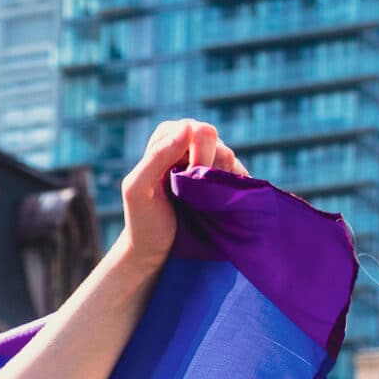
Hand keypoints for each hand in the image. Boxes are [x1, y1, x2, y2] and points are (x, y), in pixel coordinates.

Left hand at [117, 120, 246, 269]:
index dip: (191, 153)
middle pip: (212, 137)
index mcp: (167, 138)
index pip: (192, 129)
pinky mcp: (225, 180)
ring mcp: (209, 161)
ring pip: (227, 155)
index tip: (179, 178)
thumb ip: (157, 156)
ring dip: (215, 178)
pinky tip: (216, 201)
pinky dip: (232, 187)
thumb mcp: (138, 189)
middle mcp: (189, 144)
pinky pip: (240, 174)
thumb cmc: (143, 219)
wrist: (158, 250)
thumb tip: (188, 127)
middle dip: (204, 164)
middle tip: (189, 191)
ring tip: (197, 199)